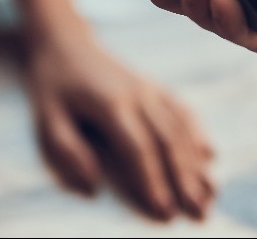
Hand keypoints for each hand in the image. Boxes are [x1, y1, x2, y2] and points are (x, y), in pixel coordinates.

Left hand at [24, 23, 214, 220]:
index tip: (164, 211)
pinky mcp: (155, 86)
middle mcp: (137, 94)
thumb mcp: (46, 119)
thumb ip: (67, 152)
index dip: (153, 180)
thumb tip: (93, 187)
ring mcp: (149, 88)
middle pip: (168, 140)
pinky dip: (198, 133)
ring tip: (209, 194)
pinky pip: (182, 110)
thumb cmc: (53, 87)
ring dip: (196, 163)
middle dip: (185, 178)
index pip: (138, 148)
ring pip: (180, 128)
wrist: (65, 42)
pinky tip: (209, 155)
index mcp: (110, 103)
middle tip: (199, 212)